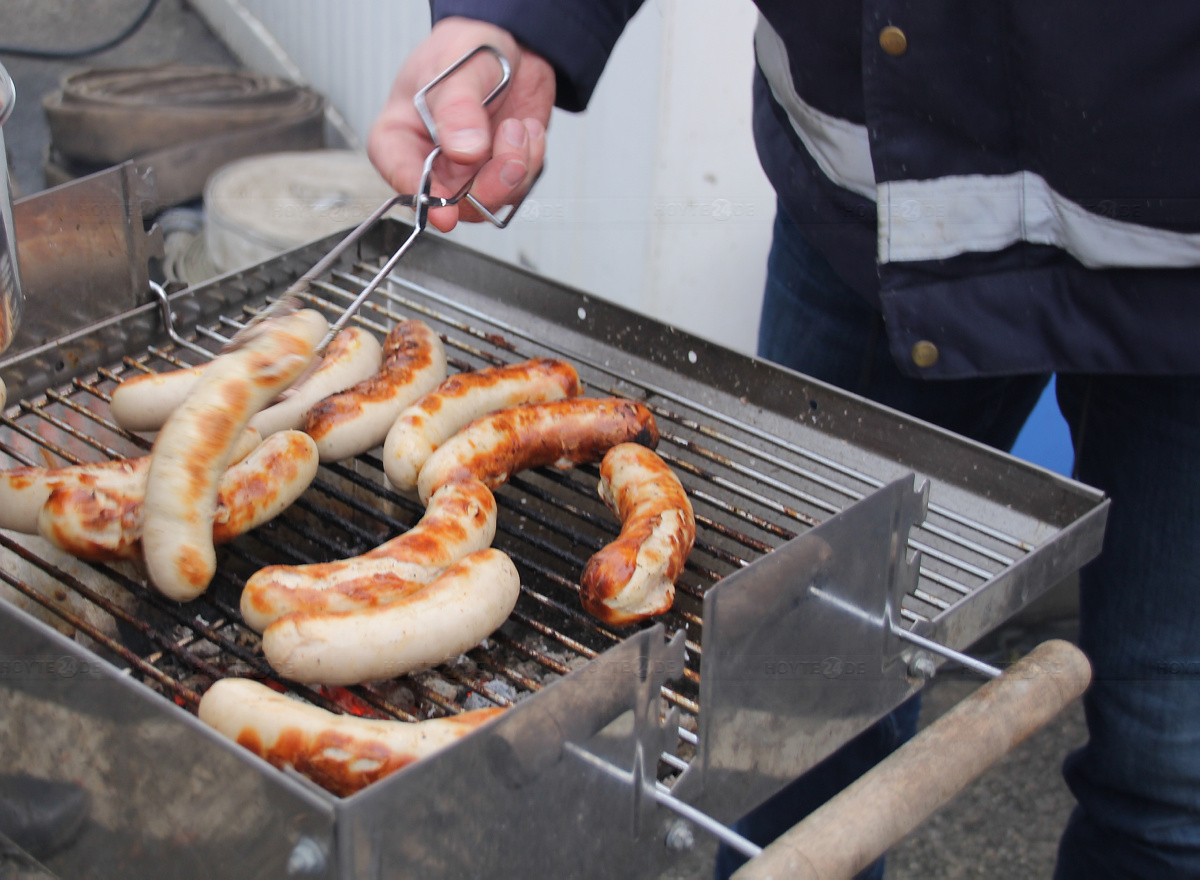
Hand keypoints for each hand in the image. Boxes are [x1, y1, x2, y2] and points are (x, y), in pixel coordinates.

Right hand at [368, 17, 553, 232]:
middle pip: (451, 202)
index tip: (446, 210)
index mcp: (400, 135)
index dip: (423, 195)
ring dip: (515, 167)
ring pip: (488, 202)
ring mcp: (465, 174)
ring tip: (517, 127)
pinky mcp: (497, 176)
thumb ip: (458, 108)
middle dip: (488, 184)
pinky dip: (531, 159)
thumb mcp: (457, 65)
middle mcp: (430, 162)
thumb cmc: (468, 50)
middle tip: (510, 153)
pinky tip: (526, 130)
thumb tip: (464, 150)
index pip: (399, 172)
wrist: (512, 47)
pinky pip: (518, 189)